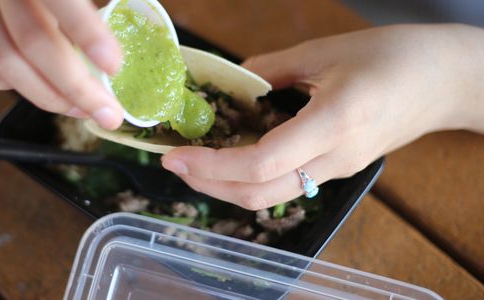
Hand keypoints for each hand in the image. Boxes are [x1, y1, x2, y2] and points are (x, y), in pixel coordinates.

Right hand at [0, 0, 123, 129]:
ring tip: (81, 110)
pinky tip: (37, 89)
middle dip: (75, 88)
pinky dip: (5, 81)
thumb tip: (139, 3)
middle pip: (31, 42)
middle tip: (108, 111)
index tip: (114, 66)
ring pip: (3, 60)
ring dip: (46, 96)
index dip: (87, 34)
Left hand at [161, 24, 483, 209]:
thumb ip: (273, 69)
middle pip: (260, 193)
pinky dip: (251, 179)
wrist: (444, 82)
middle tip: (176, 162)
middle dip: (210, 184)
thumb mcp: (326, 51)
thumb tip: (235, 83)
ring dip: (227, 186)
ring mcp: (338, 170)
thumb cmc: (394, 57)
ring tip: (196, 163)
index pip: (263, 162)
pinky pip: (288, 185)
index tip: (177, 155)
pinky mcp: (339, 170)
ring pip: (272, 195)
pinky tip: (233, 160)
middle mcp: (334, 158)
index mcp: (334, 122)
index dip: (214, 165)